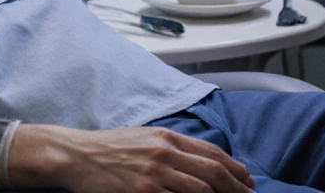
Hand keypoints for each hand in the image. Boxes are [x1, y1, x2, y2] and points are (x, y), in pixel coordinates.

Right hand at [16, 125, 255, 192]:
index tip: (248, 181)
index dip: (236, 169)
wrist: (76, 155)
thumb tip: (200, 161)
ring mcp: (153, 175)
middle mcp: (164, 153)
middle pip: (213, 172)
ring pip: (200, 191)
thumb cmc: (108, 147)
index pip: (212, 153)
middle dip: (236, 188)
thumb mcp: (144, 137)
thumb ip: (171, 146)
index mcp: (166, 137)